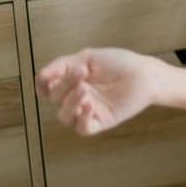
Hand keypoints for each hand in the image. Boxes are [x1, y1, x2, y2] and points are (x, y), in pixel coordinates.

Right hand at [35, 47, 162, 136]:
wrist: (145, 73)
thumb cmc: (120, 63)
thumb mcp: (87, 57)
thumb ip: (62, 65)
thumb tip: (40, 75)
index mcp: (72, 82)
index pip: (48, 89)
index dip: (43, 85)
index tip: (47, 77)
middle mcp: (77, 98)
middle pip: (55, 99)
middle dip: (64, 84)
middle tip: (82, 72)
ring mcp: (89, 111)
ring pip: (64, 116)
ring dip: (70, 103)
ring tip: (85, 90)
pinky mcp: (102, 121)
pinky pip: (82, 128)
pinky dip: (81, 119)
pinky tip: (89, 105)